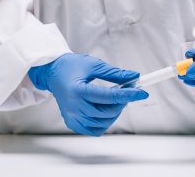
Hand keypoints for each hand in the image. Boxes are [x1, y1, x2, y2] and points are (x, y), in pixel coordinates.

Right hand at [28, 53, 147, 135]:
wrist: (53, 74)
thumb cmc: (72, 67)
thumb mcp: (94, 65)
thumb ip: (115, 74)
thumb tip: (134, 77)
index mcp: (78, 90)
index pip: (108, 96)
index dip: (128, 95)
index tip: (142, 93)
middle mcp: (74, 107)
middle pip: (107, 111)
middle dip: (122, 102)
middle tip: (127, 92)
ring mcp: (72, 117)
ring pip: (104, 122)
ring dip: (115, 112)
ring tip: (114, 99)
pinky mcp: (72, 123)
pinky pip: (95, 129)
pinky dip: (105, 122)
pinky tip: (104, 110)